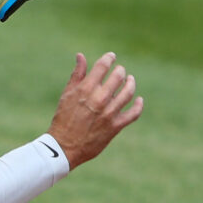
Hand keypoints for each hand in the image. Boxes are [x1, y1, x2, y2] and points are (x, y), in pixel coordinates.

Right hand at [47, 52, 142, 167]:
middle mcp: (99, 99)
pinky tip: (139, 100)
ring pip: (128, 92)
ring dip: (131, 84)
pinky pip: (134, 113)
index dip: (109, 58)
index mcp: (86, 89)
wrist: (64, 147)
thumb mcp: (67, 95)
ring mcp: (109, 113)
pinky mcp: (115, 126)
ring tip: (130, 80)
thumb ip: (77, 75)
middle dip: (120, 71)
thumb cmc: (63, 119)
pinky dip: (139, 105)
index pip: (103, 66)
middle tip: (119, 71)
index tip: (111, 57)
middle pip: (118, 76)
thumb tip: (81, 56)